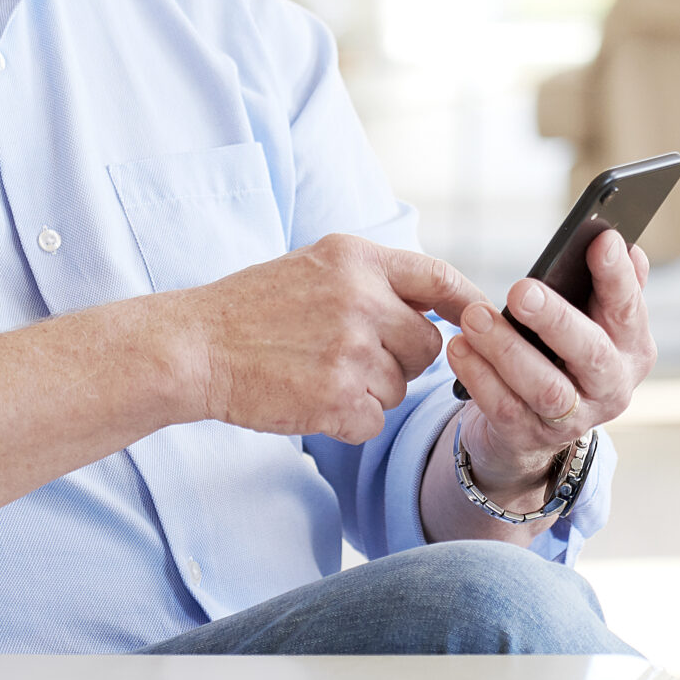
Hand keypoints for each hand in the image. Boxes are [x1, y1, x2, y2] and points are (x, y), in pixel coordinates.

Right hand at [173, 234, 488, 444]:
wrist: (194, 347)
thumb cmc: (251, 310)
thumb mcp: (315, 268)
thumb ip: (372, 280)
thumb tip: (437, 307)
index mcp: (356, 260)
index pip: (437, 277)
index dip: (468, 303)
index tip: (484, 321)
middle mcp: (360, 299)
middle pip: (428, 346)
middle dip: (401, 360)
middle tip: (350, 357)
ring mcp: (350, 350)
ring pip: (400, 387)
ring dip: (369, 391)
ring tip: (317, 372)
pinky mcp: (337, 398)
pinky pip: (374, 420)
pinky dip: (348, 419)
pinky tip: (310, 398)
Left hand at [445, 229, 655, 487]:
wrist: (535, 426)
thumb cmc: (564, 355)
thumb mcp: (592, 322)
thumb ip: (609, 287)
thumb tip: (623, 246)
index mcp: (632, 350)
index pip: (629, 309)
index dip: (618, 276)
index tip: (601, 240)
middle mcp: (612, 388)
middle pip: (591, 354)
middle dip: (556, 320)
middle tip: (521, 289)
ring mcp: (573, 420)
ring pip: (546, 388)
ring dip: (507, 349)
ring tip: (474, 317)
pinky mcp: (530, 439)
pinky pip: (505, 409)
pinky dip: (480, 378)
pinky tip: (460, 348)